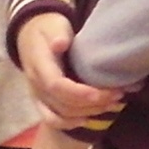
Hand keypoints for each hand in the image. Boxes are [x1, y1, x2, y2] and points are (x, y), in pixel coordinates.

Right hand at [15, 11, 125, 127]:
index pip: (57, 86)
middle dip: (93, 103)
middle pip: (63, 104)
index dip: (81, 93)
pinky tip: (88, 119)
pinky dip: (70, 123)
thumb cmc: (48, 28)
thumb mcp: (54, 25)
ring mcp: (37, 95)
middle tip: (118, 94)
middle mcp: (36, 84)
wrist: (31, 35)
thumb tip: (60, 43)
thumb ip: (58, 34)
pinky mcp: (41, 101)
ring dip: (88, 113)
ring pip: (61, 115)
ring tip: (112, 104)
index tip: (104, 92)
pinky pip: (52, 119)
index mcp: (39, 65)